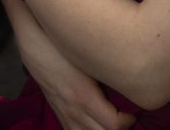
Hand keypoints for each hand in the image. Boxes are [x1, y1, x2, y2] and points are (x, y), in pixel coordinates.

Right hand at [21, 41, 135, 129]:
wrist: (36, 48)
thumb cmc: (66, 49)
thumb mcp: (90, 62)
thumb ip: (109, 75)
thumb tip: (130, 81)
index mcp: (85, 98)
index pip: (114, 125)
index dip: (128, 121)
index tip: (133, 111)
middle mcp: (75, 111)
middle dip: (119, 129)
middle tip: (127, 117)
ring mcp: (65, 115)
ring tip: (113, 122)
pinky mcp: (59, 114)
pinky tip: (95, 124)